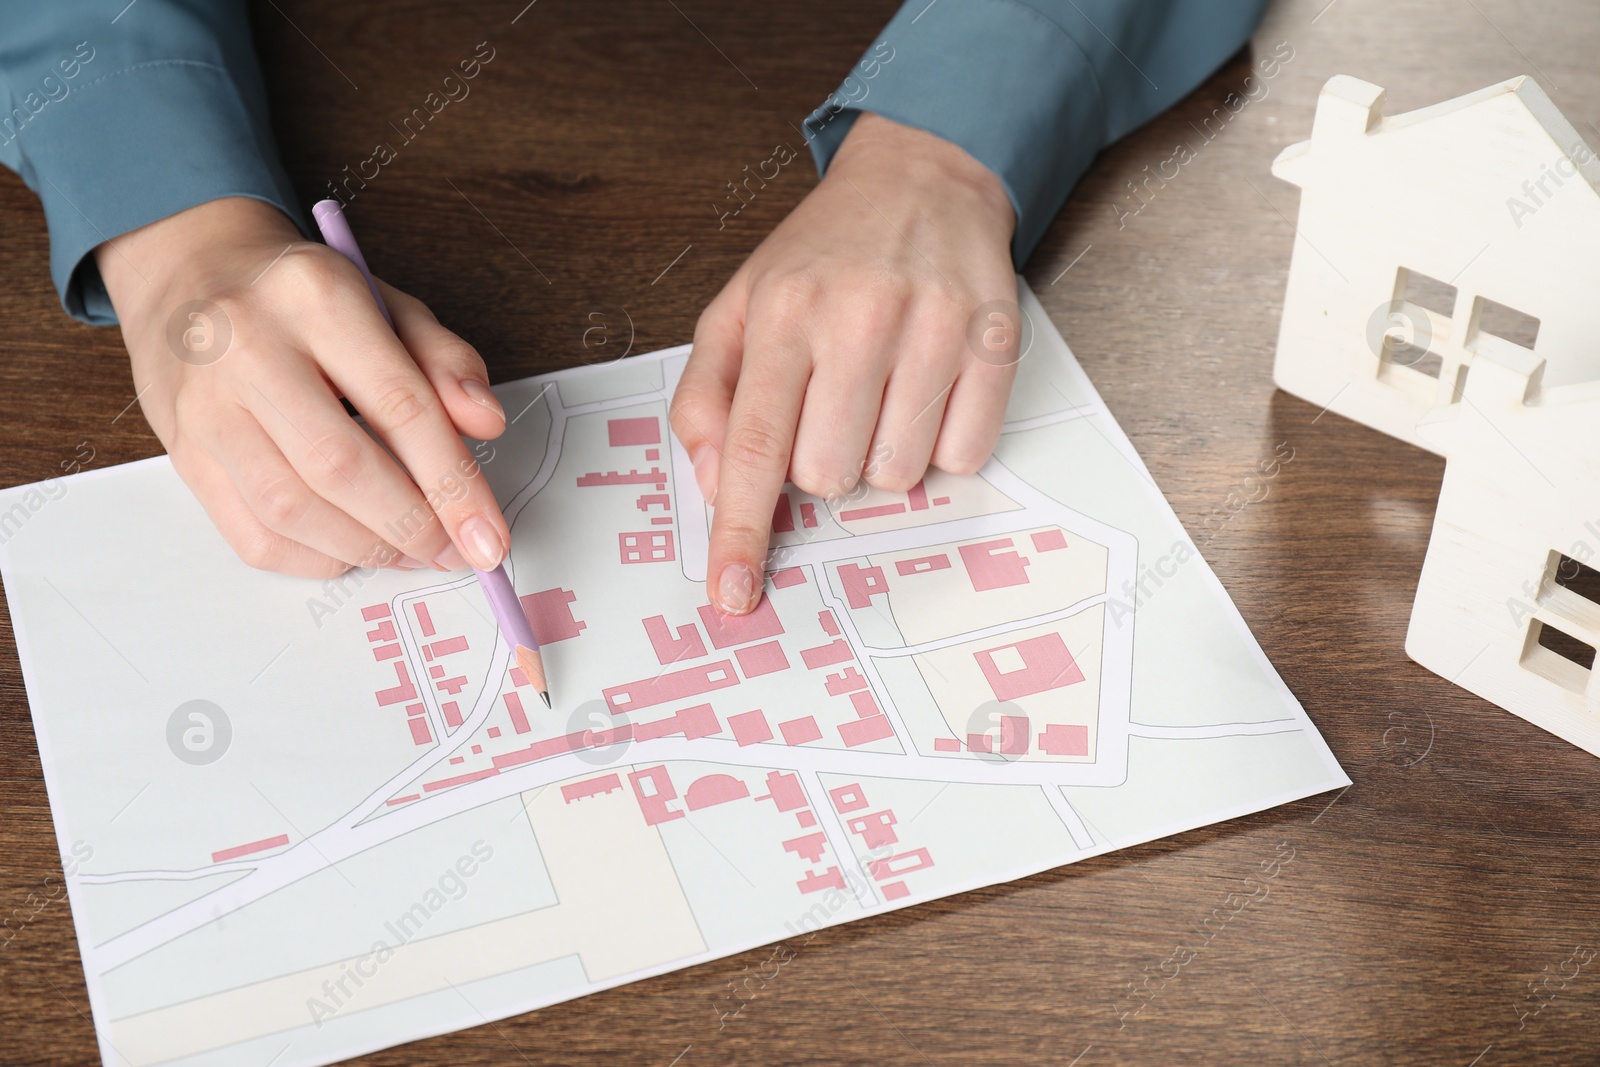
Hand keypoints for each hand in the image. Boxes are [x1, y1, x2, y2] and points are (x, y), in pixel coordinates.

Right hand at [96, 197, 509, 577]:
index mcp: (317, 298)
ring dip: (367, 549)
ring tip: (412, 551)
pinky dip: (316, 559)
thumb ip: (446, 361)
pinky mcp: (185, 454)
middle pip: (340, 466)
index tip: (489, 535)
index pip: (400, 406)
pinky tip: (354, 547)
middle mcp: (250, 349)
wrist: (191, 276)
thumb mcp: (390, 305)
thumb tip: (487, 423)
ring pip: (291, 510)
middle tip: (454, 552)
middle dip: (411, 526)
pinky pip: (252, 536)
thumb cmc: (305, 300)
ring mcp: (206, 406)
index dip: (453, 484)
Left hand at [671, 113, 1017, 614]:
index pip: (753, 447)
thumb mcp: (740, 306)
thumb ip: (709, 395)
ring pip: (898, 474)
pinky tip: (927, 393)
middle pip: (829, 475)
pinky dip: (941, 446)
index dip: (740, 530)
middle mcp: (858, 316)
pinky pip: (964, 456)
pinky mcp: (995, 341)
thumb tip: (714, 481)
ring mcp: (934, 328)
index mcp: (783, 311)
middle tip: (832, 410)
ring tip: (882, 393)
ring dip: (883, 456)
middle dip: (823, 466)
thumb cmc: (824, 254)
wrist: (921, 177)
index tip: (734, 592)